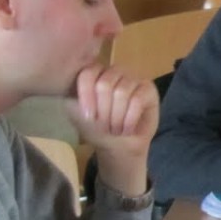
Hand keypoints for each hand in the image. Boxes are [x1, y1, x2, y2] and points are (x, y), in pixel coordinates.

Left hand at [66, 63, 157, 197]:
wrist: (117, 147)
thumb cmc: (96, 128)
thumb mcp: (76, 112)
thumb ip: (72, 95)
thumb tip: (71, 83)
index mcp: (95, 73)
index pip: (88, 74)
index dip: (87, 96)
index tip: (88, 117)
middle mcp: (114, 71)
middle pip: (105, 84)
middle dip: (103, 111)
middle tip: (104, 126)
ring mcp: (133, 78)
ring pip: (122, 92)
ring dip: (116, 118)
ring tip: (116, 129)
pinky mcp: (149, 89)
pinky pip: (137, 100)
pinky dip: (129, 119)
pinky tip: (127, 129)